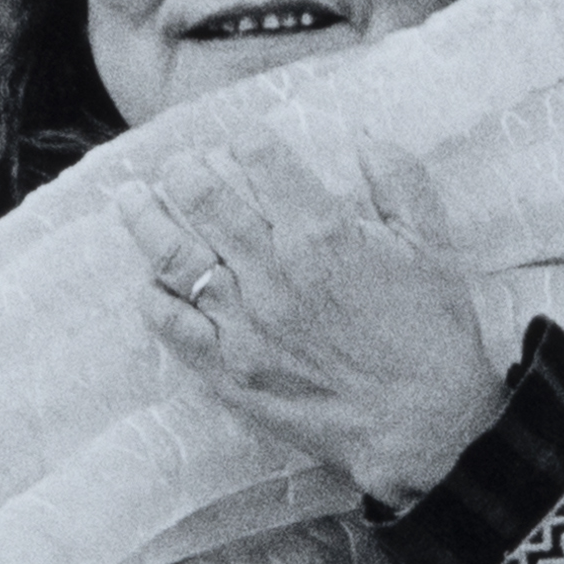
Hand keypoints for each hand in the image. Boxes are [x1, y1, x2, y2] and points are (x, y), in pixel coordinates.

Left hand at [117, 111, 510, 505]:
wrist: (424, 426)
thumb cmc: (431, 336)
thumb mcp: (432, 244)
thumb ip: (398, 180)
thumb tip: (362, 136)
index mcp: (321, 232)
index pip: (261, 158)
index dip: (246, 139)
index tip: (243, 139)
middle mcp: (272, 271)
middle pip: (204, 198)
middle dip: (184, 169)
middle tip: (178, 162)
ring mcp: (244, 323)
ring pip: (175, 256)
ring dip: (146, 219)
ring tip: (132, 198)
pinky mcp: (230, 370)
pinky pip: (174, 328)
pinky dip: (152, 301)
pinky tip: (146, 283)